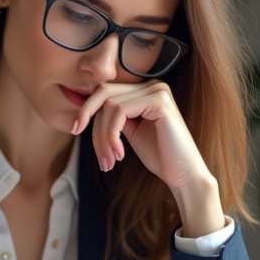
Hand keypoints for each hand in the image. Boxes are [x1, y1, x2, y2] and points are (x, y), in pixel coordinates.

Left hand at [71, 80, 225, 236]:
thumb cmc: (159, 155)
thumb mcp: (130, 130)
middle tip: (94, 150)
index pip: (106, 91)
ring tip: (109, 160)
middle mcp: (153, 85)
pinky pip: (120, 112)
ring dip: (102, 137)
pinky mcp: (159, 101)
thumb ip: (113, 116)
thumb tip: (84, 108)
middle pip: (104, 93)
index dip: (87, 110)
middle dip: (91, 122)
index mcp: (145, 89)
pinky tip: (120, 154)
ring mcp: (157, 90)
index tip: (76, 130)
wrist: (183, 174)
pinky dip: (112, 135)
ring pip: (109, 105)